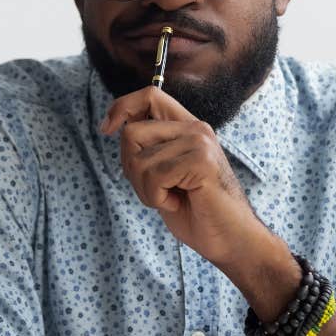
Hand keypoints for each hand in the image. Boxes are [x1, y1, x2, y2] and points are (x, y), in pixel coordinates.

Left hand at [100, 86, 260, 268]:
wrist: (230, 240)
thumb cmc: (194, 211)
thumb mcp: (163, 173)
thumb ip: (146, 148)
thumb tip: (115, 126)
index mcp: (187, 127)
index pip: (149, 95)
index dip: (121, 107)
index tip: (106, 130)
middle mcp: (195, 128)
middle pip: (132, 133)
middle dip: (130, 168)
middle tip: (155, 189)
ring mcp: (200, 142)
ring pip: (138, 159)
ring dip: (145, 189)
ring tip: (170, 198)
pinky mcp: (201, 161)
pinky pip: (153, 176)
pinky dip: (156, 198)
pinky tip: (177, 203)